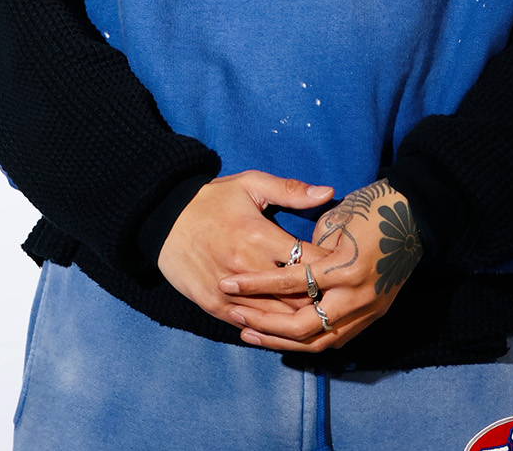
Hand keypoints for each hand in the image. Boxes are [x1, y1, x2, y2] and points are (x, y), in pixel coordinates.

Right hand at [156, 170, 333, 327]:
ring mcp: (229, 292)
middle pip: (297, 296)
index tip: (348, 267)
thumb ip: (290, 190)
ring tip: (322, 314)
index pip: (309, 261)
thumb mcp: (251, 185)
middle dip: (321, 297)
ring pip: (276, 317)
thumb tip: (328, 193)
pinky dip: (270, 328)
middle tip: (341, 296)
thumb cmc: (213, 199)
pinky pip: (250, 326)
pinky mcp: (214, 306)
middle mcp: (247, 268)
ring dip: (299, 317)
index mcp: (260, 237)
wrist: (164, 218)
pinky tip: (287, 327)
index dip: (333, 266)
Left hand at [217, 178, 423, 351]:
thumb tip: (288, 264)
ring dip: (281, 340)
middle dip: (264, 324)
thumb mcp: (335, 218)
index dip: (256, 285)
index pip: (291, 282)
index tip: (228, 283)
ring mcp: (367, 310)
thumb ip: (310, 247)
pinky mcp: (373, 315)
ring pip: (317, 341)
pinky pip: (334, 339)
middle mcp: (356, 296)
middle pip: (301, 325)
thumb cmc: (371, 207)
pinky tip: (283, 338)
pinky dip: (306, 342)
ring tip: (250, 334)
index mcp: (344, 267)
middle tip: (235, 316)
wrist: (415, 215)